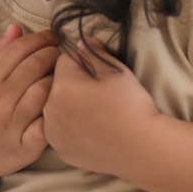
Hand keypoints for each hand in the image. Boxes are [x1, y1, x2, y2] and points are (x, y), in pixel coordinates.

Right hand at [0, 24, 59, 182]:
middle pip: (35, 66)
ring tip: (63, 74)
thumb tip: (17, 27)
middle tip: (61, 52)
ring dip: (58, 78)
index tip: (52, 36)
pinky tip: (60, 103)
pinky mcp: (24, 147)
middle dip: (53, 53)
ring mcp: (11, 126)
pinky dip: (56, 110)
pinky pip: (48, 123)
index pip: (19, 49)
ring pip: (45, 91)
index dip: (40, 38)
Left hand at [43, 38, 162, 175]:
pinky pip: (58, 131)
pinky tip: (88, 129)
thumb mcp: (116, 72)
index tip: (98, 71)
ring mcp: (52, 132)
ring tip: (92, 111)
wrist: (142, 148)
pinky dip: (69, 127)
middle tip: (97, 93)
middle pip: (55, 85)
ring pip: (54, 108)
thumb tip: (81, 42)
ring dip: (67, 105)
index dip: (82, 61)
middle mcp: (49, 109)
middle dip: (71, 83)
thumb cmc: (132, 106)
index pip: (63, 60)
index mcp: (61, 85)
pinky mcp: (59, 149)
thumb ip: (94, 53)